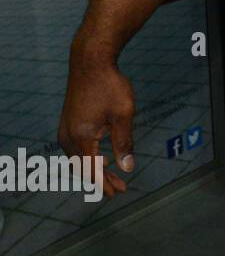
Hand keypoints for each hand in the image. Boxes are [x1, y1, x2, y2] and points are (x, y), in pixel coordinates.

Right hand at [58, 41, 134, 198]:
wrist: (90, 63)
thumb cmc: (109, 85)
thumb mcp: (123, 114)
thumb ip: (124, 142)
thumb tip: (128, 167)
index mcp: (81, 137)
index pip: (92, 170)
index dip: (104, 183)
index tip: (117, 193)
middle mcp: (68, 137)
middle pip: (83, 168)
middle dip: (101, 179)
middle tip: (119, 188)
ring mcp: (65, 130)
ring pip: (78, 159)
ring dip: (95, 169)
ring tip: (113, 176)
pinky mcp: (67, 124)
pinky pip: (75, 149)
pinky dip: (88, 158)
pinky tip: (102, 158)